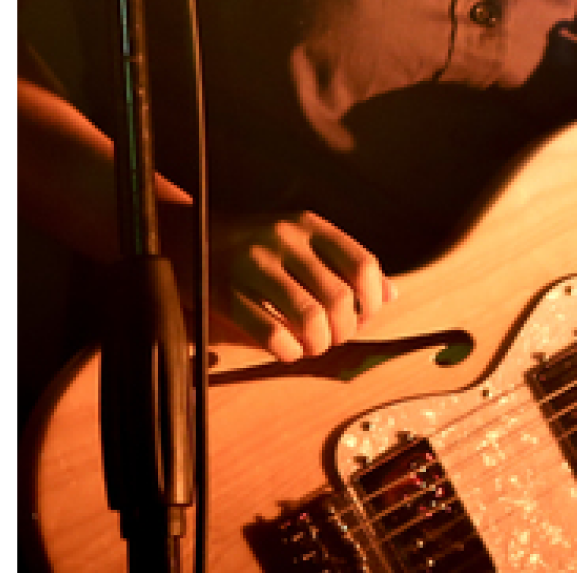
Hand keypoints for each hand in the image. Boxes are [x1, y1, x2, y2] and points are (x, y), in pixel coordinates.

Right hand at [210, 211, 397, 361]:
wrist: (185, 236)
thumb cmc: (254, 245)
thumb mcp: (301, 241)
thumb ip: (345, 264)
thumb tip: (391, 294)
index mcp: (308, 225)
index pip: (362, 264)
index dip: (372, 300)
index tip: (365, 317)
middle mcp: (284, 239)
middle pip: (339, 297)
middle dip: (345, 330)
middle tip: (335, 338)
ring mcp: (254, 265)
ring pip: (310, 317)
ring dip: (319, 343)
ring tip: (313, 346)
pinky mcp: (226, 292)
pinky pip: (271, 332)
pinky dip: (288, 351)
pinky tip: (288, 351)